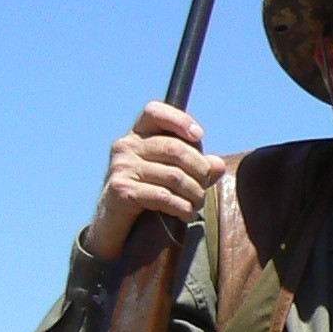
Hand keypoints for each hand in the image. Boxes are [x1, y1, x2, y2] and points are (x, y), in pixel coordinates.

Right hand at [84, 102, 224, 257]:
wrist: (115, 220)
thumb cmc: (149, 190)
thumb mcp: (174, 172)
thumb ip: (198, 166)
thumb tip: (217, 165)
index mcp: (138, 133)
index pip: (155, 111)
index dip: (179, 120)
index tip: (199, 136)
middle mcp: (126, 146)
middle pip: (175, 148)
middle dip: (199, 169)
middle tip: (205, 185)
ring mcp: (122, 167)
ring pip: (174, 176)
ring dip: (194, 193)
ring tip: (198, 203)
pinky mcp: (121, 189)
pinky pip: (162, 196)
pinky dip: (181, 208)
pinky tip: (187, 215)